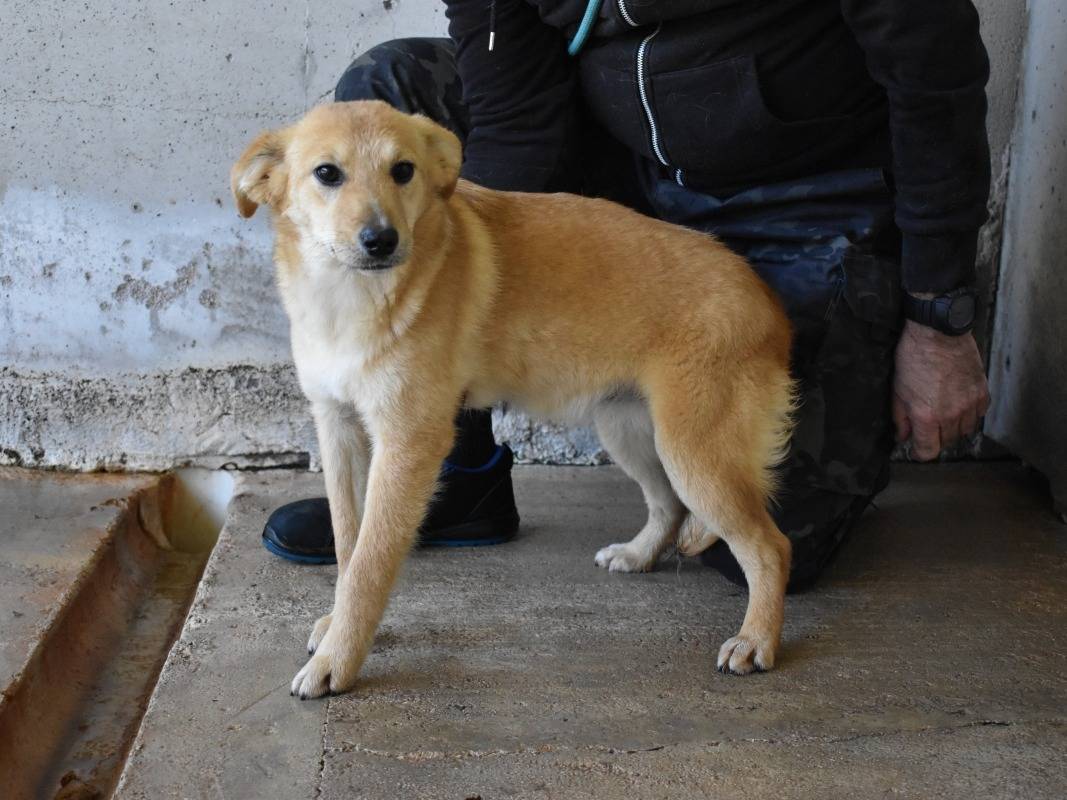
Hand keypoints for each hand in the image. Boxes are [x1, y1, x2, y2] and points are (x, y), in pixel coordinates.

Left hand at [892, 320, 990, 460]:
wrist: (938, 332)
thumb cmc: (914, 357)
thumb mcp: (898, 390)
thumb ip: (901, 418)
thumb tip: (903, 436)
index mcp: (926, 416)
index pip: (928, 451)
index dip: (919, 452)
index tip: (916, 447)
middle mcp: (951, 415)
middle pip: (946, 443)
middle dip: (934, 438)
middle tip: (925, 425)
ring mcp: (970, 404)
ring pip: (964, 431)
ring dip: (952, 428)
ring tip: (942, 413)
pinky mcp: (982, 393)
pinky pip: (979, 415)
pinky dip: (969, 415)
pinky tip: (958, 404)